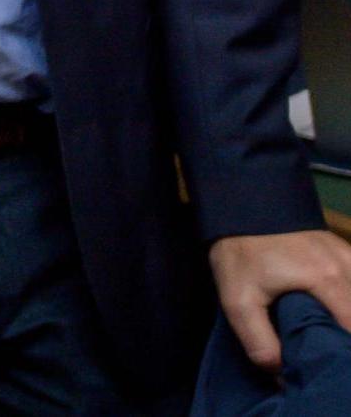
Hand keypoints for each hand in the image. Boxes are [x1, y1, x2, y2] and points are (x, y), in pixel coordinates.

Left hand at [210, 229, 350, 371]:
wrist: (240, 205)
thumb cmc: (240, 251)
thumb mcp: (238, 299)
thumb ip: (259, 339)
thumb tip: (280, 373)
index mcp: (330, 279)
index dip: (344, 352)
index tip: (328, 360)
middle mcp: (349, 266)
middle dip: (345, 337)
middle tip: (324, 348)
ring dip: (346, 317)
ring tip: (326, 332)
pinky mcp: (347, 252)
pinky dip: (347, 302)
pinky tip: (332, 312)